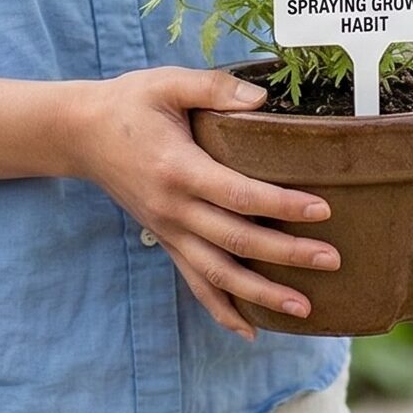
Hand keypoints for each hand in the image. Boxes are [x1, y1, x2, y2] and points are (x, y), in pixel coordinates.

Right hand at [67, 66, 338, 341]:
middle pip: (237, 241)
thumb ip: (215, 87)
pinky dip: (221, 309)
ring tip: (304, 308)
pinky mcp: (167, 240)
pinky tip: (249, 330)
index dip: (282, 205)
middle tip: (331, 260)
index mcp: (179, 169)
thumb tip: (262, 98)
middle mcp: (174, 209)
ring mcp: (169, 231)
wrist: (81, 134)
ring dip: (261, 294)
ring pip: (218, 273)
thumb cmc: (130, 104)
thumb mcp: (168, 82)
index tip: (322, 210)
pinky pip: (195, 282)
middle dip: (286, 254)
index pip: (239, 195)